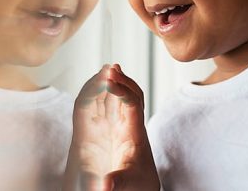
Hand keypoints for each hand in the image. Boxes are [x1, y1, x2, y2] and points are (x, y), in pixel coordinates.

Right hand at [64, 64, 159, 190]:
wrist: (143, 184)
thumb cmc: (137, 183)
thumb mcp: (127, 184)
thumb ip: (117, 182)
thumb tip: (105, 187)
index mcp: (135, 133)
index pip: (133, 104)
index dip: (122, 91)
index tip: (109, 81)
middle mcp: (132, 124)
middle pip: (132, 93)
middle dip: (122, 80)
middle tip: (109, 68)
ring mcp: (126, 124)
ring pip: (125, 96)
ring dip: (118, 82)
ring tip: (108, 69)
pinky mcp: (120, 128)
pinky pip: (117, 105)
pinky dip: (111, 93)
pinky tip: (104, 85)